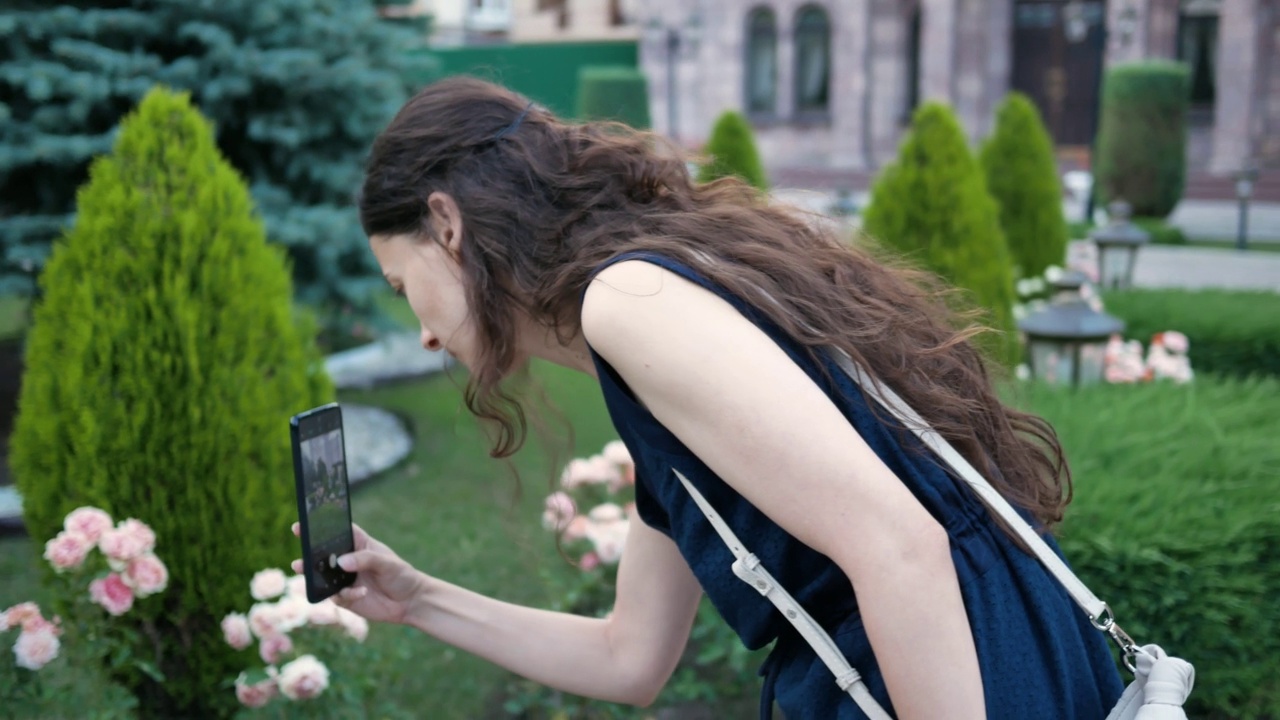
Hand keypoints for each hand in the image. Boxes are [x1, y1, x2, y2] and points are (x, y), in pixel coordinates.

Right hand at [291, 522, 426, 625]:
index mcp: (359, 545)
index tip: (302, 526)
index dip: (320, 528)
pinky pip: (336, 596)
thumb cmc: (401, 575)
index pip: (337, 532)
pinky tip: (362, 592)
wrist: (409, 602)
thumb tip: (341, 562)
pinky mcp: (346, 598)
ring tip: (301, 570)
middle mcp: (348, 561)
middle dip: (309, 555)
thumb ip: (365, 559)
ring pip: (323, 577)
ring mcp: (345, 580)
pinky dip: (346, 594)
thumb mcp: (387, 562)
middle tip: (298, 558)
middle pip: (324, 555)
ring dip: (312, 575)